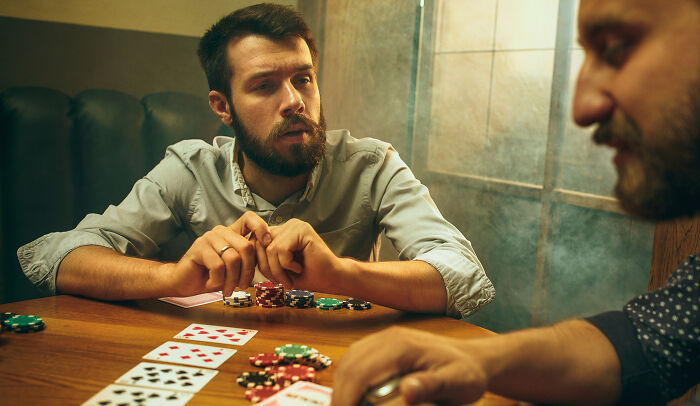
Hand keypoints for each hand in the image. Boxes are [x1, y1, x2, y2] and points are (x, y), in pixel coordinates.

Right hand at [168, 211, 271, 295]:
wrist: (184, 282)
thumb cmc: (212, 275)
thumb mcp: (235, 266)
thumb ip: (248, 258)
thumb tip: (269, 257)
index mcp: (232, 232)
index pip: (249, 218)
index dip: (261, 228)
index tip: (267, 244)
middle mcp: (221, 231)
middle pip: (246, 246)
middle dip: (247, 271)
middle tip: (242, 286)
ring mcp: (209, 238)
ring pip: (233, 258)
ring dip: (232, 280)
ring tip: (228, 289)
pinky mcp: (198, 248)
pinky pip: (218, 266)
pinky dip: (218, 280)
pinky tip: (212, 284)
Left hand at [254, 218, 342, 290]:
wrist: (331, 279)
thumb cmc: (307, 275)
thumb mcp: (278, 267)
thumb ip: (264, 257)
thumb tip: (246, 252)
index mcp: (280, 232)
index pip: (255, 244)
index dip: (261, 264)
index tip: (277, 279)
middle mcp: (287, 226)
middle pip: (260, 245)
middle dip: (268, 268)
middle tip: (284, 281)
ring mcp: (295, 225)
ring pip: (270, 249)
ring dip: (278, 270)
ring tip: (291, 278)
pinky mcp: (302, 230)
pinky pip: (281, 249)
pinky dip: (287, 265)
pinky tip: (299, 268)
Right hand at [332, 327, 487, 405]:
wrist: (474, 358)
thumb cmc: (467, 372)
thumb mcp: (458, 382)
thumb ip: (432, 386)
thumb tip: (407, 391)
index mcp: (403, 346)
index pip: (362, 370)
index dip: (347, 396)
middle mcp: (389, 337)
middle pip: (350, 363)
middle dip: (340, 393)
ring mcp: (385, 338)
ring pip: (349, 359)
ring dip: (342, 385)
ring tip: (345, 405)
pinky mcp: (384, 345)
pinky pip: (357, 358)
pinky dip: (350, 377)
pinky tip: (354, 395)